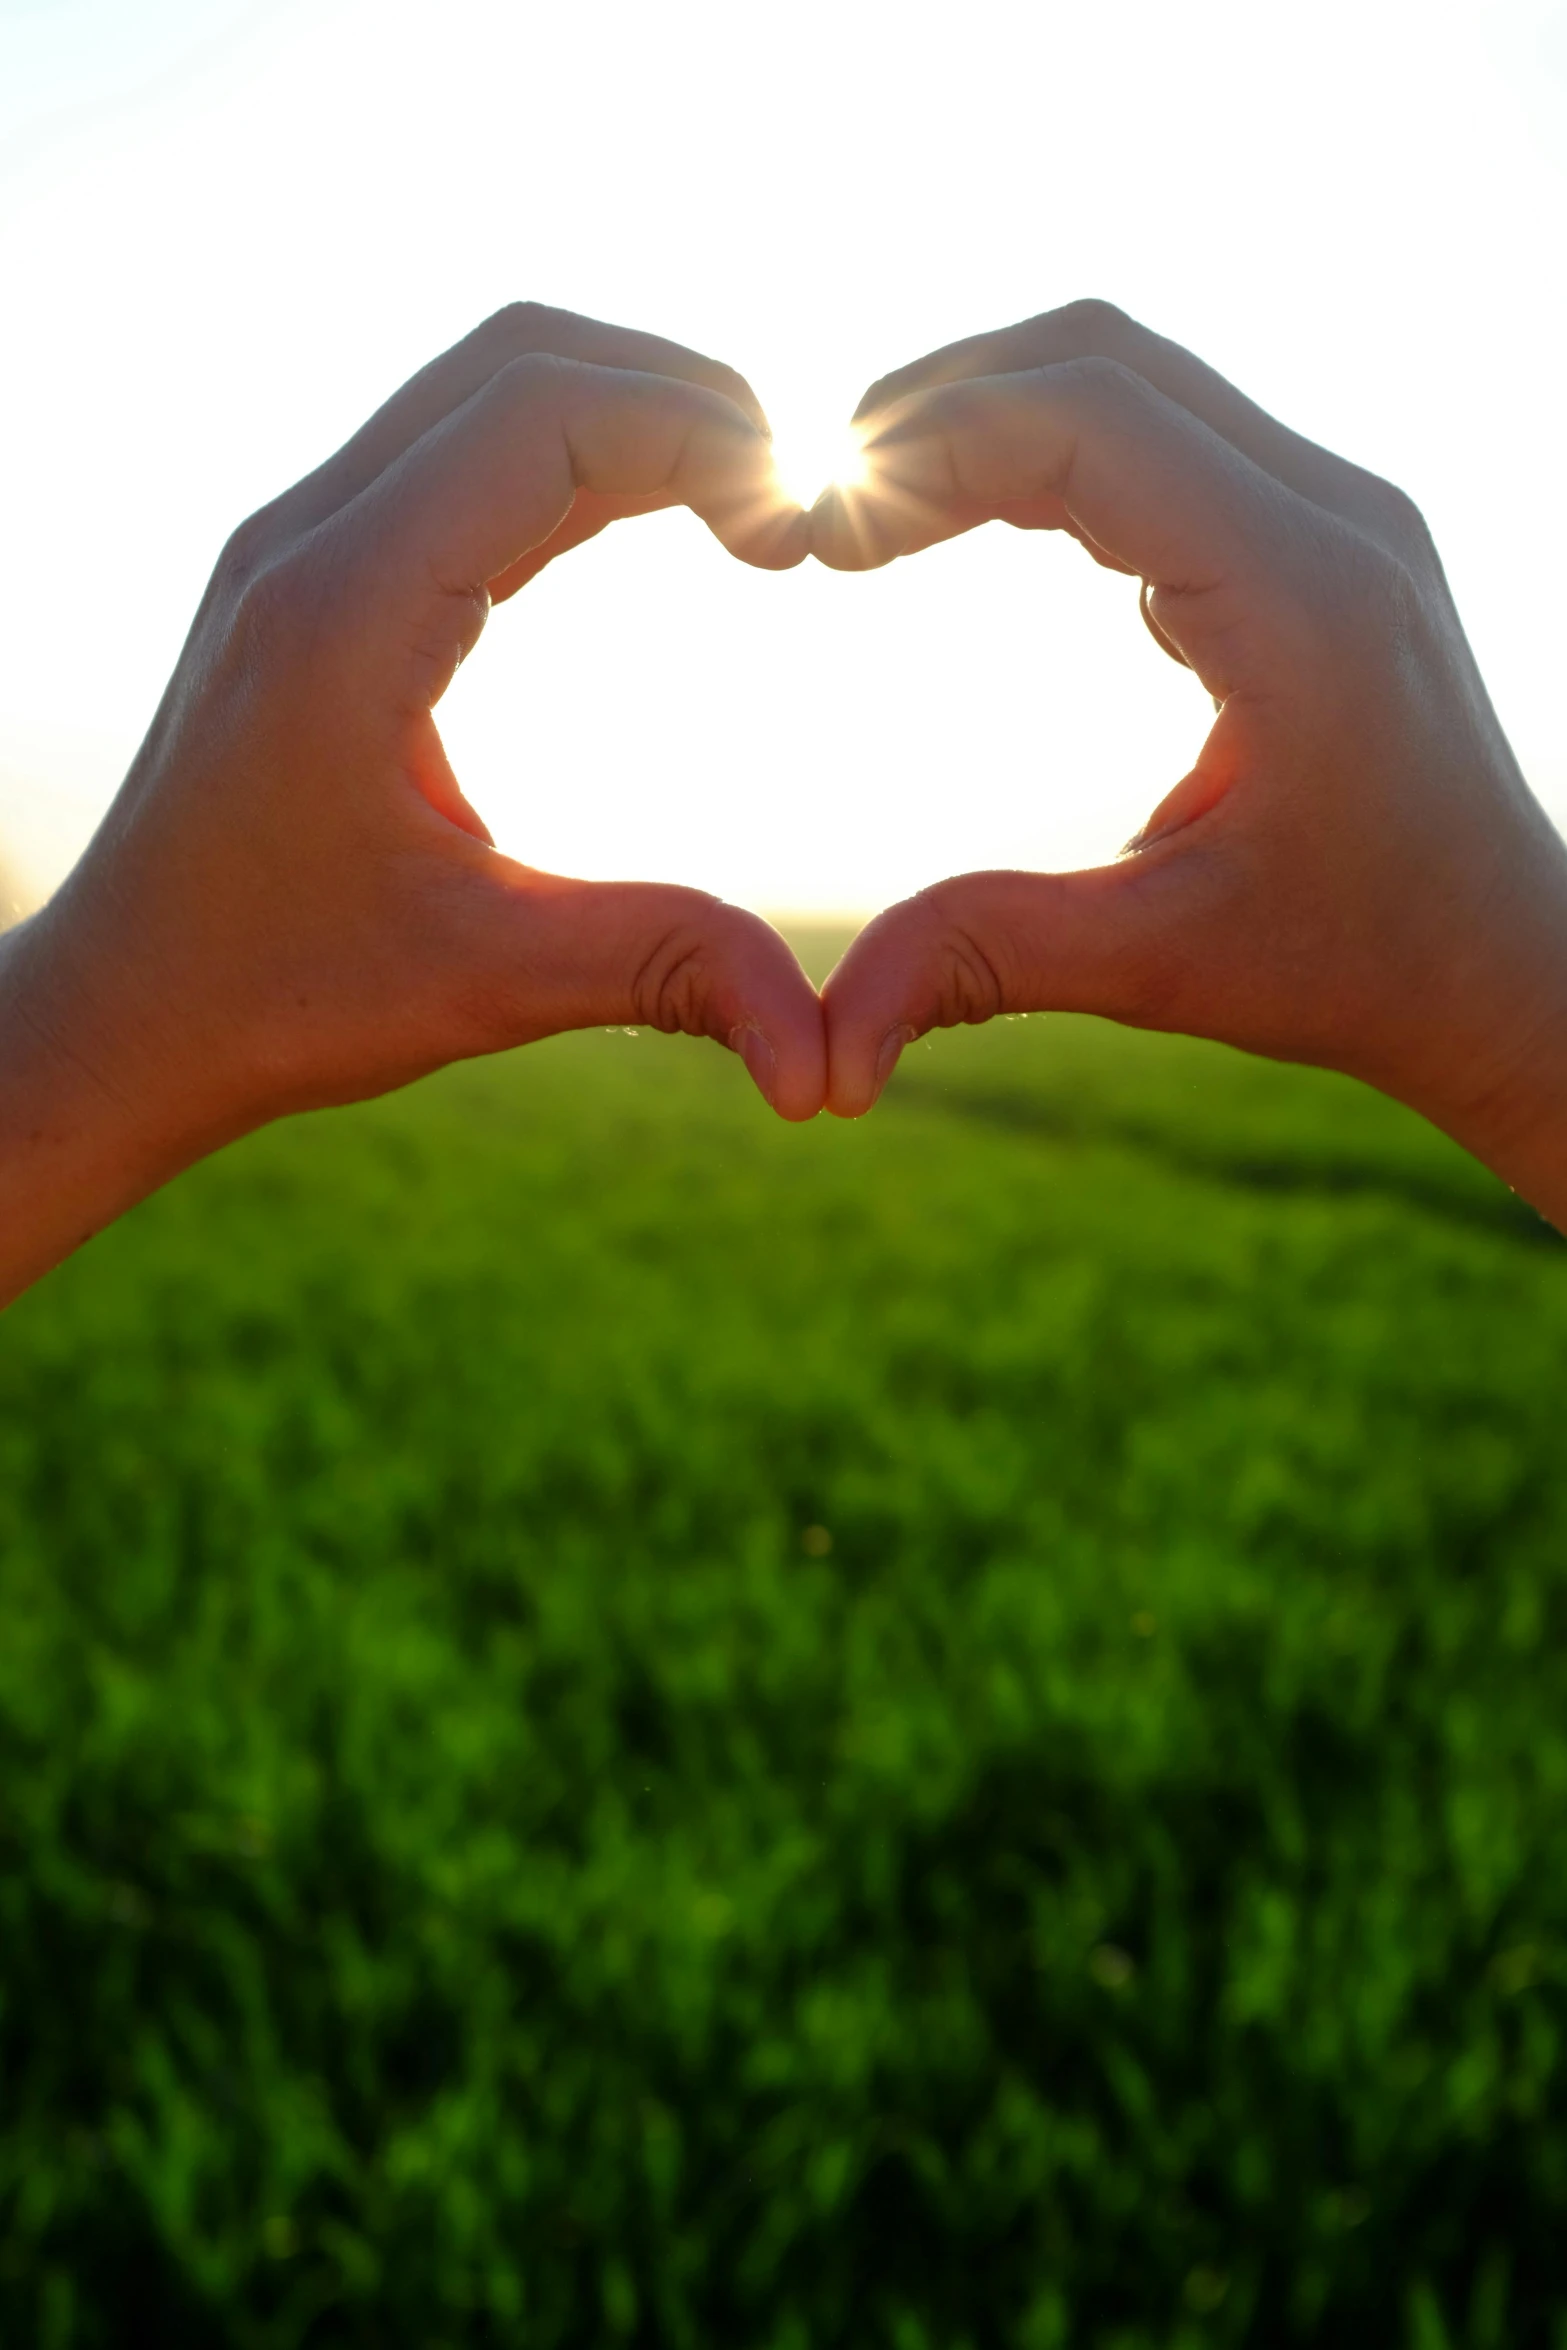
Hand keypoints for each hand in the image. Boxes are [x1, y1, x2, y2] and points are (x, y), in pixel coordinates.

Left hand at [0, 306, 822, 1304]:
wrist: (122, 1012)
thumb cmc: (275, 999)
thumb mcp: (484, 986)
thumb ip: (662, 973)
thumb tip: (820, 1062)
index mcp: (346, 616)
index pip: (546, 416)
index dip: (703, 436)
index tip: (802, 533)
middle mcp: (307, 544)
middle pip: (519, 361)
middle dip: (682, 398)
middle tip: (795, 504)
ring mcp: (298, 548)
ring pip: (481, 388)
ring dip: (624, 414)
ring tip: (744, 506)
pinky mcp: (308, 577)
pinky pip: (451, 452)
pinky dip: (566, 458)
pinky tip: (646, 521)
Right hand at [811, 302, 1566, 1226]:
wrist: (1506, 958)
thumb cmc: (1362, 967)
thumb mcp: (1165, 967)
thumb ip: (989, 962)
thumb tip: (828, 1056)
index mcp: (1302, 603)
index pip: (1085, 423)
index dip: (924, 451)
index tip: (818, 543)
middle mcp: (1334, 518)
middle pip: (1098, 357)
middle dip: (934, 410)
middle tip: (818, 512)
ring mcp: (1334, 511)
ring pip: (1131, 374)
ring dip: (988, 417)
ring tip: (874, 514)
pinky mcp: (1316, 531)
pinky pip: (1164, 429)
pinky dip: (1047, 451)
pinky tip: (971, 528)